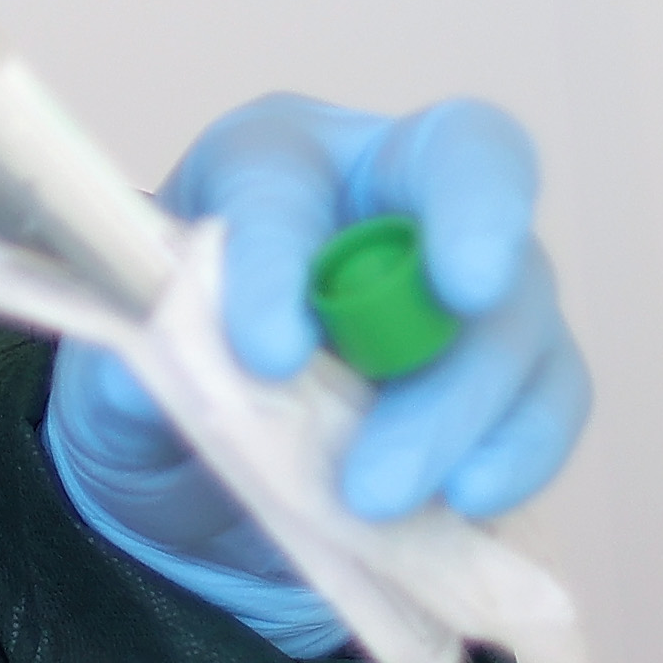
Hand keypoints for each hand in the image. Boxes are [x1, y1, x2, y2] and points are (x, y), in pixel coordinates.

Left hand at [169, 93, 592, 520]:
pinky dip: (521, 447)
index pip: (282, 175)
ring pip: (515, 305)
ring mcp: (472, 282)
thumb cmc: (167, 381)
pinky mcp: (518, 373)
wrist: (210, 477)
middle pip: (466, 165)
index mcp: (272, 161)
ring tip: (385, 493)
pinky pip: (551, 395)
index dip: (278, 253)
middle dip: (472, 225)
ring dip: (462, 399)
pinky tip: (469, 500)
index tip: (263, 352)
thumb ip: (130, 373)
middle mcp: (390, 192)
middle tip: (458, 298)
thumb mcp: (111, 381)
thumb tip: (147, 388)